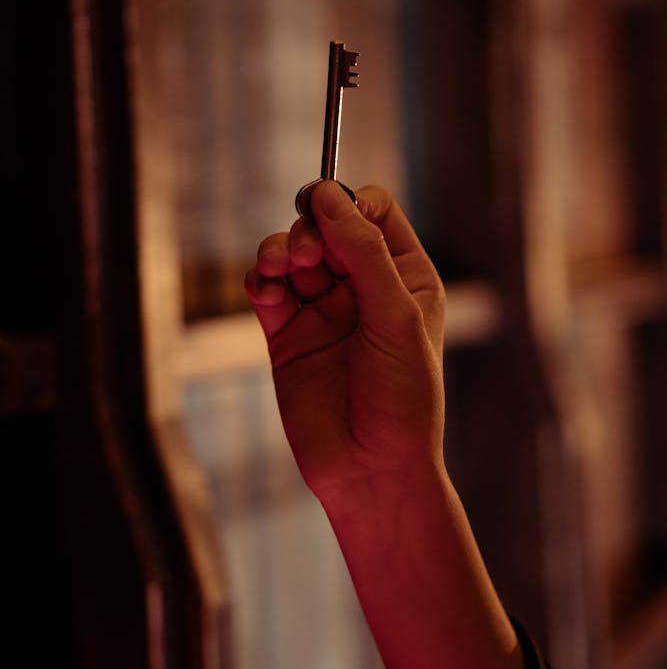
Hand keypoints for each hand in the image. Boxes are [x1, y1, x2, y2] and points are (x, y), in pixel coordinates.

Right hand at [244, 182, 445, 505]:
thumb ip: (363, 253)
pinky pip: (267, 290)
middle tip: (303, 254)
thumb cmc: (403, 400)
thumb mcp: (395, 317)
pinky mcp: (288, 336)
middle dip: (309, 229)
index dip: (348, 205)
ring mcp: (324, 311)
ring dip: (278, 250)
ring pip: (291, 254)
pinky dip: (260, 280)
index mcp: (405, 277)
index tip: (325, 210)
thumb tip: (327, 197)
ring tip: (278, 269)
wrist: (372, 471)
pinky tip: (265, 289)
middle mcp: (365, 288)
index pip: (374, 213)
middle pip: (326, 227)